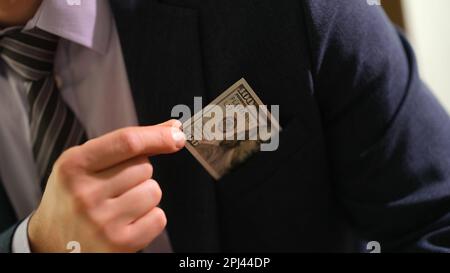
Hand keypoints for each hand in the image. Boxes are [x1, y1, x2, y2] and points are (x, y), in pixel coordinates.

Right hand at [28, 120, 185, 252]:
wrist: (53, 243)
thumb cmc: (73, 197)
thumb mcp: (85, 163)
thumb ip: (126, 144)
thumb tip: (172, 129)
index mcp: (73, 166)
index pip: (127, 142)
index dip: (158, 136)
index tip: (176, 134)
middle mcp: (85, 194)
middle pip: (144, 166)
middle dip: (138, 173)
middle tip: (114, 187)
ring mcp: (103, 222)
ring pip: (153, 191)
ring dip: (145, 196)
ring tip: (119, 205)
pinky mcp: (120, 244)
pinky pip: (159, 218)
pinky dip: (149, 218)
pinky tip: (126, 222)